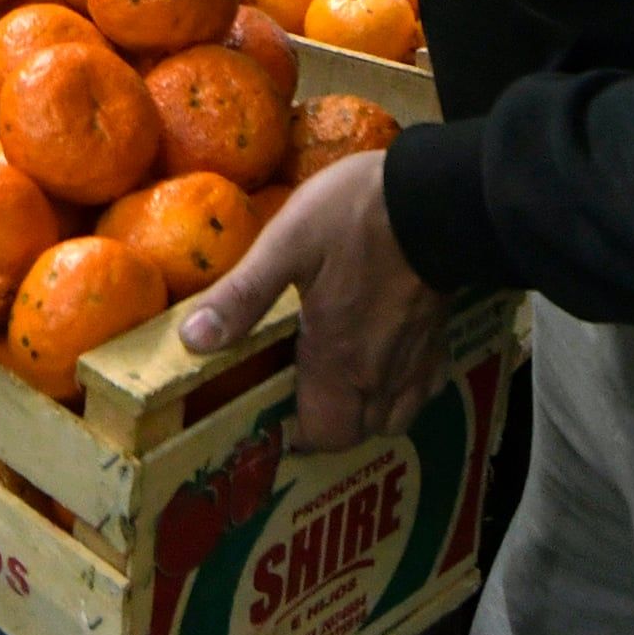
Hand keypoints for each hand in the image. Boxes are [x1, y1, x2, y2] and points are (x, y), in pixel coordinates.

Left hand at [179, 153, 445, 450]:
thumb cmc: (358, 218)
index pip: (323, 436)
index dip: (298, 437)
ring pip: (394, 417)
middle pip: (358, 433)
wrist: (438, 197)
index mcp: (339, 360)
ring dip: (366, 412)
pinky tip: (385, 360)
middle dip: (328, 426)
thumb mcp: (287, 244)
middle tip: (301, 395)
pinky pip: (423, 389)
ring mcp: (416, 359)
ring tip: (339, 382)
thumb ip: (244, 296)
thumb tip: (194, 340)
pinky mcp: (440, 338)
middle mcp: (380, 374)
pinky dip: (403, 390)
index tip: (275, 417)